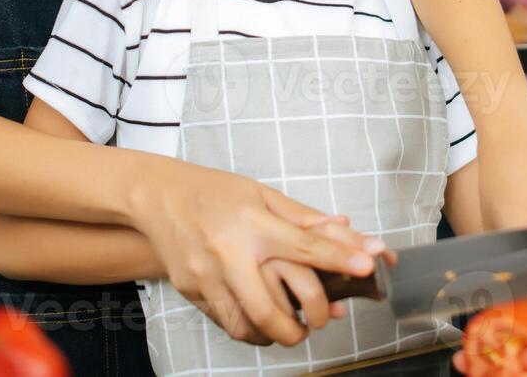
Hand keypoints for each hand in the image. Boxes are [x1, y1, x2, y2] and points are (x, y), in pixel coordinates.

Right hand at [130, 162, 383, 346]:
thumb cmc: (215, 192)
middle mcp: (229, 252)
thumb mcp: (262, 194)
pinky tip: (261, 320)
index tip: (367, 266)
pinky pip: (226, 322)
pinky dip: (250, 329)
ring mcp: (206, 276)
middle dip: (299, 326)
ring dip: (275, 334)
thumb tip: (349, 228)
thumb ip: (304, 218)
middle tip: (315, 323)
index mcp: (253, 222)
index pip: (304, 245)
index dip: (340, 258)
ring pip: (246, 325)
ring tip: (290, 327)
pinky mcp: (192, 291)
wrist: (159, 196)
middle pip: (269, 307)